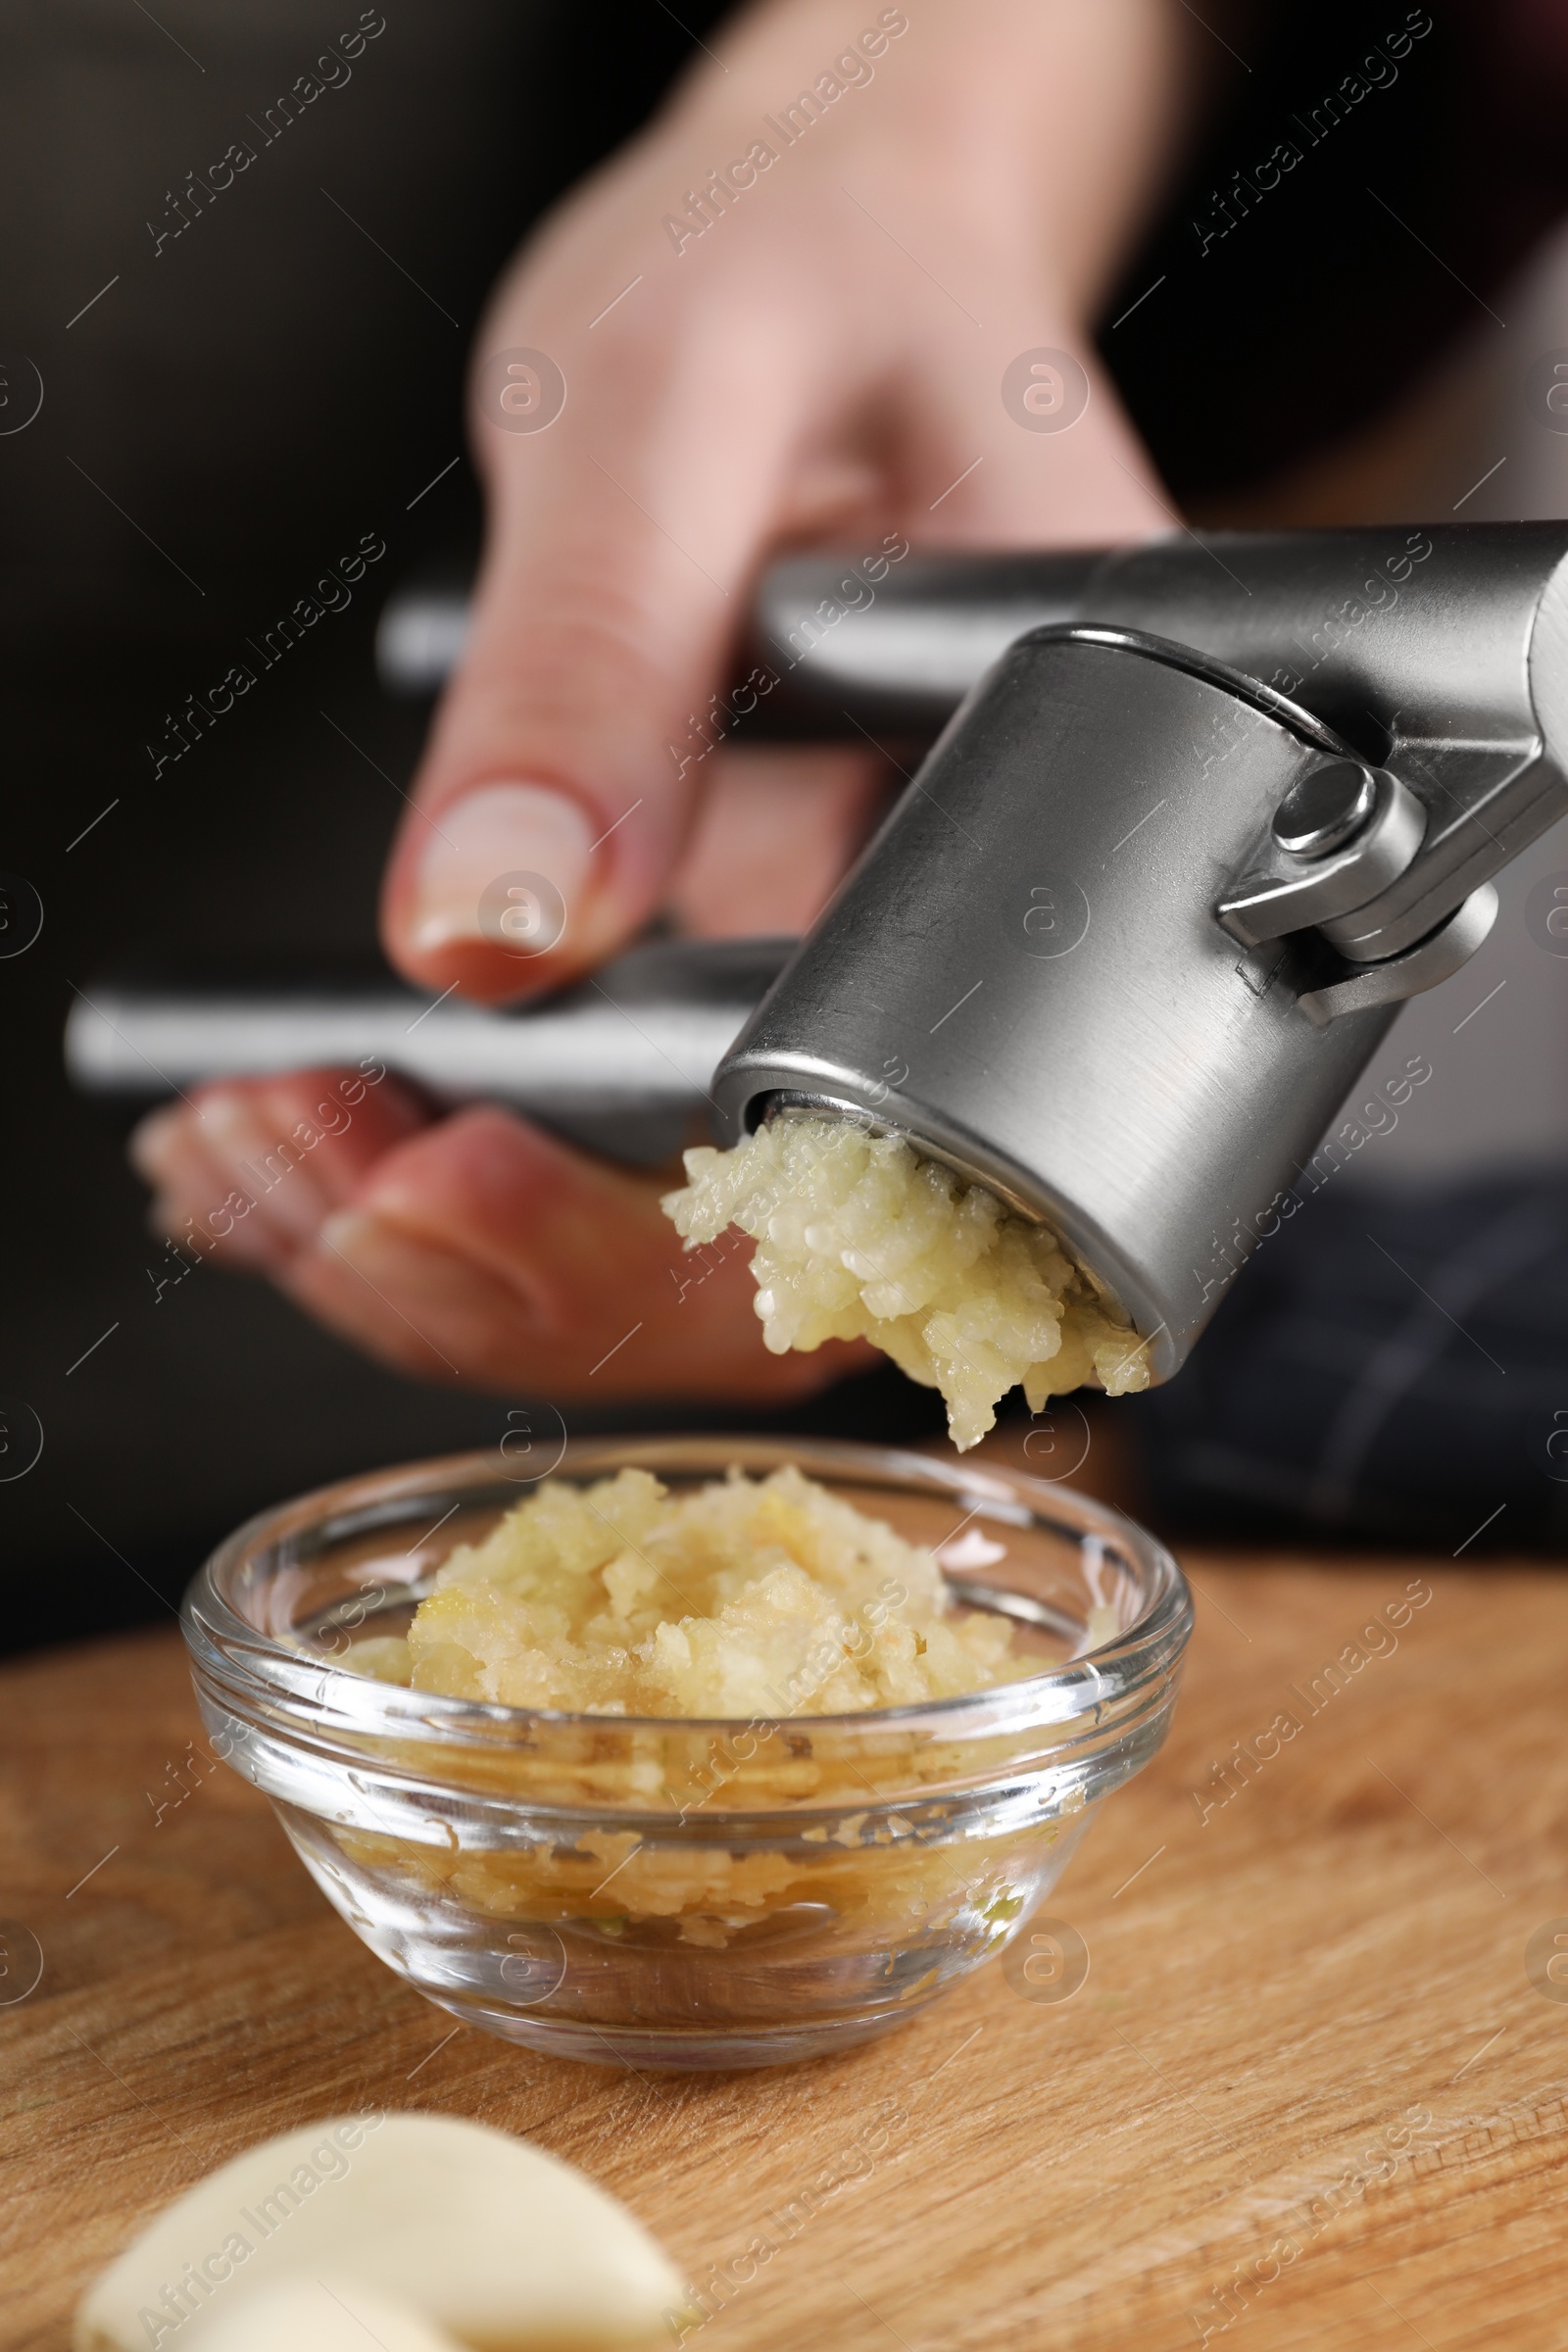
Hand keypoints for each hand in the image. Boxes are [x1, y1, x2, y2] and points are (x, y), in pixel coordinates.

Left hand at [132, 0, 1202, 1404]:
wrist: (815, 260)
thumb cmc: (811, 276)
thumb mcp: (682, 397)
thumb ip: (599, 655)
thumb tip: (496, 938)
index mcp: (1087, 817)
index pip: (938, 1167)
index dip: (700, 1247)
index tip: (453, 1176)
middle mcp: (1004, 949)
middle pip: (805, 1274)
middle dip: (530, 1279)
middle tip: (314, 1182)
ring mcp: (869, 984)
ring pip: (702, 1253)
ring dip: (453, 1250)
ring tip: (258, 1152)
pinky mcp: (747, 981)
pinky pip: (623, 1154)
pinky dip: (439, 1171)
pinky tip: (293, 1125)